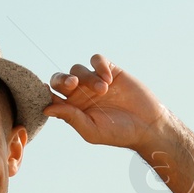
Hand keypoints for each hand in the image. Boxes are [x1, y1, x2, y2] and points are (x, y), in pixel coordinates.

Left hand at [42, 54, 169, 150]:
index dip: (46, 92)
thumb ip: (70, 117)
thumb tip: (46, 109)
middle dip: (62, 79)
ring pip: (78, 69)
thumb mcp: (91, 129)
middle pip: (60, 79)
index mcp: (72, 109)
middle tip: (72, 84)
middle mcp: (80, 94)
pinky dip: (99, 66)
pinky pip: (96, 60)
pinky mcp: (110, 70)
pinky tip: (109, 79)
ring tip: (104, 90)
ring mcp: (94, 81)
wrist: (147, 125)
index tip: (47, 91)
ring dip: (89, 78)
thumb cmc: (118, 132)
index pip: (52, 96)